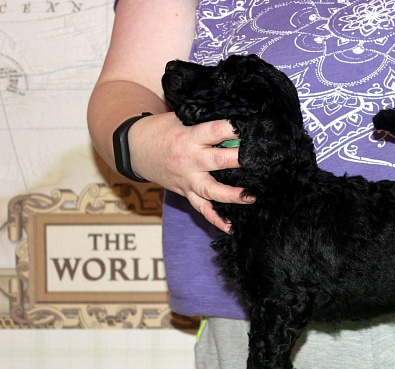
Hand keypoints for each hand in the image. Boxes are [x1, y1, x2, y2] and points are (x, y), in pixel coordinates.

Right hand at [128, 112, 251, 231]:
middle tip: (260, 162)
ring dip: (231, 195)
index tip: (251, 128)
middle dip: (238, 161)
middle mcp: (190, 159)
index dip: (233, 129)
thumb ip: (204, 120)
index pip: (215, 130)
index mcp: (190, 136)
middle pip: (217, 161)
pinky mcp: (185, 192)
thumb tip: (236, 115)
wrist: (135, 148)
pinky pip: (201, 208)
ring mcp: (188, 178)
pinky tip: (231, 227)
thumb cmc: (162, 130)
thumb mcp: (181, 118)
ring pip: (211, 190)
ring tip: (251, 197)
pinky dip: (215, 219)